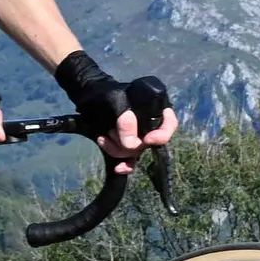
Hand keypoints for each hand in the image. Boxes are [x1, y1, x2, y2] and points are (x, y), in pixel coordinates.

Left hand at [53, 51, 175, 165]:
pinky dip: (126, 166)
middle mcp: (150, 123)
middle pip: (150, 143)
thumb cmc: (105, 92)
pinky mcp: (127, 147)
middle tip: (112, 131)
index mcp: (155, 106)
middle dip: (131, 142)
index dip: (162, 134)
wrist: (89, 97)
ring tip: (104, 137)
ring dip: (119, 149)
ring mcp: (139, 136)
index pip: (170, 124)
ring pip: (137, 152)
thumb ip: (123, 115)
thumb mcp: (114, 98)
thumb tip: (130, 140)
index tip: (148, 139)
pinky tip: (118, 168)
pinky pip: (132, 162)